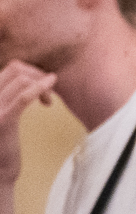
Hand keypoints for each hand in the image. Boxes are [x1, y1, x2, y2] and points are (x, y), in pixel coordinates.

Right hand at [0, 60, 60, 186]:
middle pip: (15, 68)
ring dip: (42, 84)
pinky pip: (23, 97)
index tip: (40, 89)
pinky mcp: (3, 120)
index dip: (30, 73)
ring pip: (22, 78)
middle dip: (37, 74)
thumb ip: (7, 98)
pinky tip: (52, 83)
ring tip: (48, 100)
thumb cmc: (2, 145)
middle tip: (48, 93)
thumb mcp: (2, 116)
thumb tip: (27, 80)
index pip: (9, 68)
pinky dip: (40, 87)